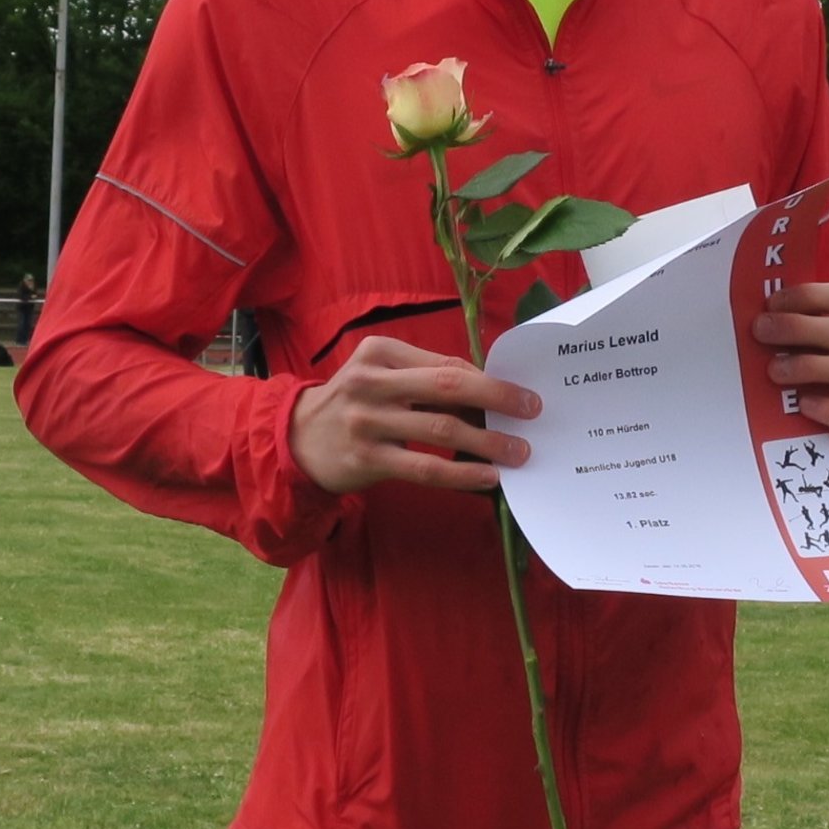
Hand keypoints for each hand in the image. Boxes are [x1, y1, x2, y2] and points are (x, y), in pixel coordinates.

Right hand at [289, 335, 540, 495]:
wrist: (296, 440)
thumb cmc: (353, 404)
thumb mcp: (379, 376)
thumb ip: (423, 377)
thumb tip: (488, 391)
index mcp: (380, 351)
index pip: (446, 363)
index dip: (488, 379)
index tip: (521, 391)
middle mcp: (371, 381)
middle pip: (449, 385)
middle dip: (498, 397)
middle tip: (533, 410)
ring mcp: (367, 420)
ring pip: (442, 428)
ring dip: (488, 441)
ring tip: (518, 451)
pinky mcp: (367, 458)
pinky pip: (426, 467)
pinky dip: (462, 473)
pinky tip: (487, 477)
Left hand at [751, 282, 828, 444]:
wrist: (805, 427)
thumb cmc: (795, 375)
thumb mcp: (791, 346)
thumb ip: (781, 327)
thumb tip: (750, 309)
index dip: (809, 296)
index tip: (771, 303)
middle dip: (798, 327)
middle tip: (760, 330)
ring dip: (811, 365)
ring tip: (774, 370)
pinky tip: (803, 405)